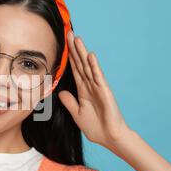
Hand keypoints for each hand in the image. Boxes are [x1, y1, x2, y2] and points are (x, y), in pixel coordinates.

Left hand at [58, 31, 131, 148]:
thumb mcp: (77, 113)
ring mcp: (98, 87)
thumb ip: (69, 102)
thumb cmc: (96, 127)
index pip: (74, 69)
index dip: (69, 57)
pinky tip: (90, 56)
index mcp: (83, 90)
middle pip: (80, 63)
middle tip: (69, 33)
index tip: (63, 44)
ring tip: (77, 38)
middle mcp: (90, 85)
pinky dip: (94, 66)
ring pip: (88, 66)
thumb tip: (61, 91)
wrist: (109, 137)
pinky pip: (98, 77)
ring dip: (82, 53)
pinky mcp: (104, 92)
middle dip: (74, 49)